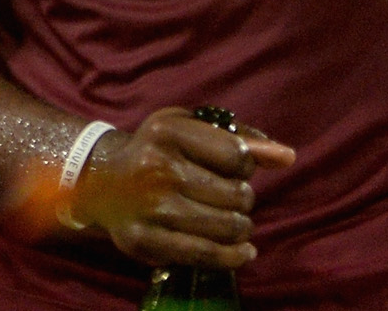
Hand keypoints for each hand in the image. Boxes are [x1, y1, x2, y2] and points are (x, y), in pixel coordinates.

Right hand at [70, 108, 294, 269]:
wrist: (101, 181)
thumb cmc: (158, 152)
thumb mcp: (191, 130)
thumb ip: (241, 139)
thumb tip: (287, 156)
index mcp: (167, 132)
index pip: (239, 157)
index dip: (244, 166)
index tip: (230, 169)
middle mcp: (157, 168)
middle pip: (238, 196)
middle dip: (240, 198)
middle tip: (223, 197)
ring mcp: (150, 207)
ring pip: (229, 227)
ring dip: (238, 226)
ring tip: (226, 220)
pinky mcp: (144, 240)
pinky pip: (207, 255)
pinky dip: (233, 256)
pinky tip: (241, 250)